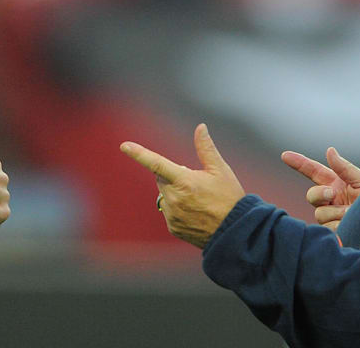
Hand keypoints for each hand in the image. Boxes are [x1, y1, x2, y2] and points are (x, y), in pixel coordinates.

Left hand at [120, 124, 244, 248]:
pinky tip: (195, 212)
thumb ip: (206, 148)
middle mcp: (175, 199)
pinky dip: (177, 208)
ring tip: (198, 199)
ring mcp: (172, 215)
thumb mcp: (221, 170)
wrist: (235, 232)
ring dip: (174, 192)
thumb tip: (200, 127)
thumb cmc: (230, 198)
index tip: (124, 146)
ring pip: (164, 195)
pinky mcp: (173, 227)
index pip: (156, 163)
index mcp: (184, 182)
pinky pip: (169, 211)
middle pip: (161, 178)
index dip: (139, 154)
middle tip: (195, 181)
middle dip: (172, 175)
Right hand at [281, 147, 359, 229]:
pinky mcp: (335, 231)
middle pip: (312, 195)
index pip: (313, 171)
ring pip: (320, 214)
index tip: (285, 155)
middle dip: (319, 193)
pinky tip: (351, 224)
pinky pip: (328, 228)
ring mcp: (331, 216)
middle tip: (332, 194)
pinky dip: (339, 225)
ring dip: (335, 212)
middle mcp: (331, 200)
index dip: (298, 163)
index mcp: (335, 183)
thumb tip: (329, 150)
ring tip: (353, 214)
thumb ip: (344, 168)